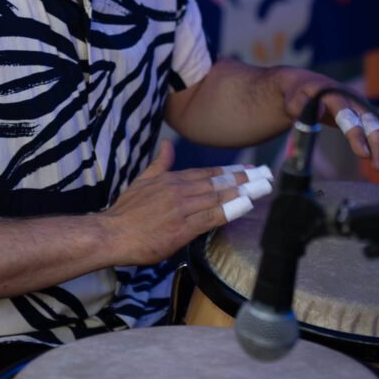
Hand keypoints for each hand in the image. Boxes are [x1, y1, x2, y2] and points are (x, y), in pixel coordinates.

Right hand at [103, 139, 272, 265]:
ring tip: (263, 188)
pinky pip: (211, 217)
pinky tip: (245, 206)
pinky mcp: (183, 228)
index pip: (207, 173)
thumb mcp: (141, 180)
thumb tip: (168, 145)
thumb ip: (159, 164)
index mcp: (171, 179)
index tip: (250, 170)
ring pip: (218, 197)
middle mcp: (180, 191)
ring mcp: (182, 209)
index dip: (231, 172)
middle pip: (218, 183)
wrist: (112, 233)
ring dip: (243, 192)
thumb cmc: (125, 211)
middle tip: (266, 176)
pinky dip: (229, 210)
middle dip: (244, 180)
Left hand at [277, 69, 378, 173]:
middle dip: (377, 146)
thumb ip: (301, 106)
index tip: (363, 154)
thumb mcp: (294, 99)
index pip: (347, 116)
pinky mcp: (363, 116)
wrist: (305, 84)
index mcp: (334, 95)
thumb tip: (320, 111)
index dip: (357, 136)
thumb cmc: (297, 95)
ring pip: (378, 128)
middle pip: (369, 123)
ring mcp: (360, 107)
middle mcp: (352, 100)